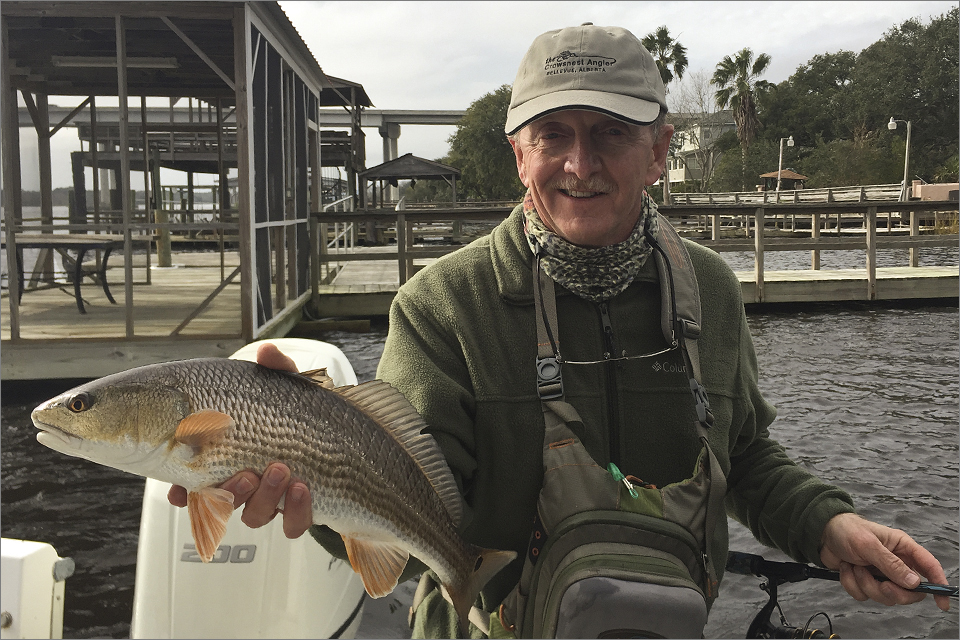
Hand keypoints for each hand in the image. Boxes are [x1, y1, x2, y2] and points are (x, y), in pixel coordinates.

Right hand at [166, 343, 314, 538]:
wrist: (354, 441)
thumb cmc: (310, 414)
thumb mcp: (293, 388)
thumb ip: (277, 370)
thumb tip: (266, 351)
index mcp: (234, 455)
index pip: (196, 478)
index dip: (183, 490)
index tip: (179, 492)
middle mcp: (250, 481)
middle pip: (224, 501)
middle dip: (231, 491)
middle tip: (246, 474)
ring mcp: (275, 500)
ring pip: (256, 515)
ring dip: (265, 497)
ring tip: (281, 470)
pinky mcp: (302, 513)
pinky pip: (293, 525)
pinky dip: (296, 511)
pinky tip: (304, 488)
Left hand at [819, 512, 949, 610]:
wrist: (822, 534)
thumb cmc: (847, 530)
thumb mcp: (869, 545)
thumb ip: (891, 564)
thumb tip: (914, 582)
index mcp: (902, 548)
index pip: (929, 567)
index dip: (938, 584)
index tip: (941, 602)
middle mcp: (895, 563)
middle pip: (909, 591)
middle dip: (894, 591)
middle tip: (882, 583)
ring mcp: (880, 574)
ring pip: (885, 596)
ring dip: (867, 584)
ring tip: (856, 567)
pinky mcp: (865, 581)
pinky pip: (864, 595)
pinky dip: (852, 584)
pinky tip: (847, 569)